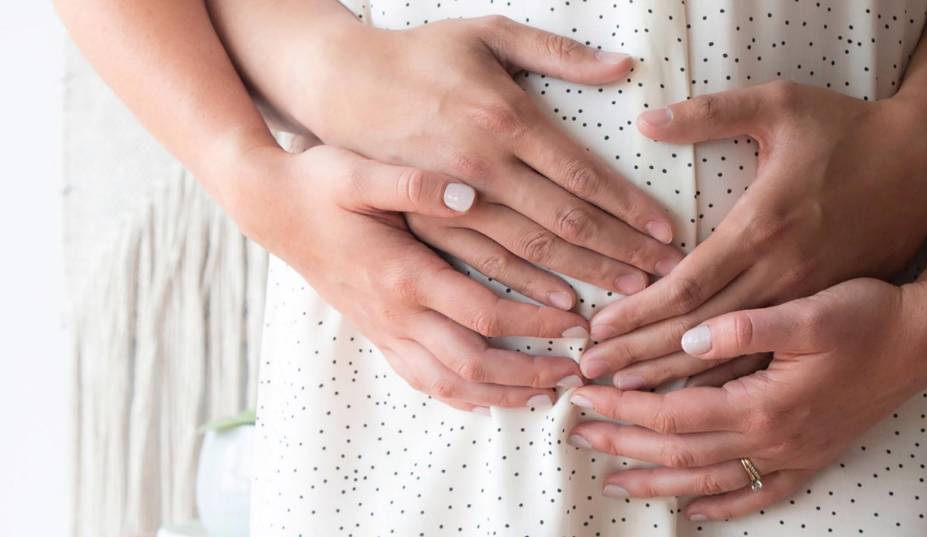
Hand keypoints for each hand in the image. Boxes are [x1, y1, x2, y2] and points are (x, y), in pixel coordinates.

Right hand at [227, 143, 588, 412]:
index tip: (578, 322)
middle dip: (529, 374)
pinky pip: (421, 380)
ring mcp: (383, 329)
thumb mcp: (360, 172)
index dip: (536, 324)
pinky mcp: (376, 333)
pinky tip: (488, 399)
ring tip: (544, 397)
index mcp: (403, 275)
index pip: (485, 314)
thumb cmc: (317, 184)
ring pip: (448, 384)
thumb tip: (469, 192)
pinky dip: (460, 396)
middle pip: (473, 364)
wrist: (269, 208)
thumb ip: (415, 185)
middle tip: (575, 373)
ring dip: (500, 395)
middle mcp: (395, 313)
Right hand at [278, 14, 683, 299]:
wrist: (339, 85)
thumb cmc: (420, 54)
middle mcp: (481, 168)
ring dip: (583, 277)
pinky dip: (524, 292)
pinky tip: (559, 308)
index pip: (582, 176)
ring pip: (529, 255)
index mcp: (503, 120)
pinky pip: (483, 267)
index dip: (628, 207)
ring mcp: (451, 202)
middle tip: (666, 276)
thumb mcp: (487, 33)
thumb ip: (557, 52)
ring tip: (628, 297)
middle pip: (565, 224)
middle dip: (621, 253)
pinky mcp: (427, 223)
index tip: (667, 231)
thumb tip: (622, 66)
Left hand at [565, 278, 926, 519]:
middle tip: (578, 435)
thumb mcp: (807, 311)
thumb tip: (689, 338)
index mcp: (762, 404)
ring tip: (616, 480)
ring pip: (710, 481)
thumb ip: (745, 327)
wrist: (925, 340)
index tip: (584, 395)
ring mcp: (793, 455)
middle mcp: (773, 440)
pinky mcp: (811, 457)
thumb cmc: (868, 316)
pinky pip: (759, 494)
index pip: (672, 413)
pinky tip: (696, 511)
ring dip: (659, 481)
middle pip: (680, 453)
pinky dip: (724, 506)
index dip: (623, 406)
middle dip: (625, 443)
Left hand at [579, 81, 926, 386]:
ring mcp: (806, 301)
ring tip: (623, 397)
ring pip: (730, 359)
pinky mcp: (824, 312)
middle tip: (588, 376)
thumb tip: (646, 120)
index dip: (635, 314)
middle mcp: (781, 275)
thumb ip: (711, 114)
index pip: (685, 287)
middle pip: (696, 333)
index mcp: (763, 228)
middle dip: (638, 357)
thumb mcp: (781, 104)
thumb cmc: (850, 130)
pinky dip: (727, 383)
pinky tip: (693, 404)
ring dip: (674, 380)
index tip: (594, 332)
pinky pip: (768, 362)